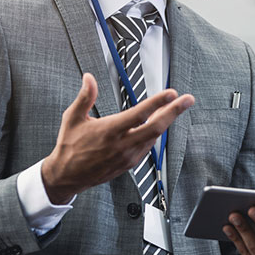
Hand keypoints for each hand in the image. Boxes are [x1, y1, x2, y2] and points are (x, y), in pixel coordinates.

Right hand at [41, 73, 194, 203]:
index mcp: (109, 131)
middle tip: (187, 100)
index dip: (157, 102)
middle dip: (174, 112)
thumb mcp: (73, 118)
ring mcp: (127, 156)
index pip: (139, 114)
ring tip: (174, 108)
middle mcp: (122, 145)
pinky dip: (155, 134)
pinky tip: (157, 126)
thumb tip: (89, 78)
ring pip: (154, 137)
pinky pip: (148, 147)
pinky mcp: (129, 164)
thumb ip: (85, 97)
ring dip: (166, 122)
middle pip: (156, 127)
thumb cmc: (69, 146)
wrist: (67, 176)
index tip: (171, 93)